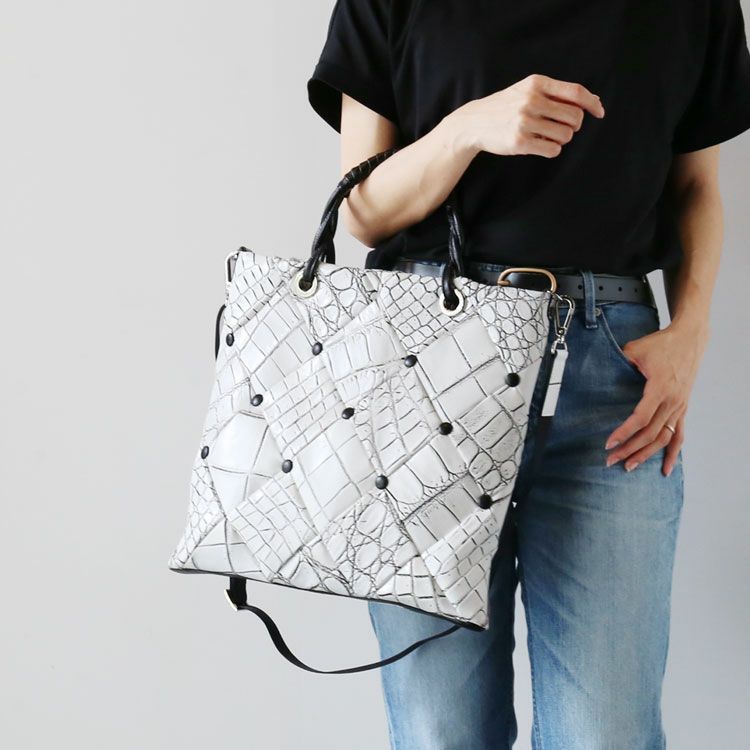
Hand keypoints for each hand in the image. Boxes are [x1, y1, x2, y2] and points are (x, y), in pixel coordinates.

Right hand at [448, 73, 605, 158]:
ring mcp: (524, 122)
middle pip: (574, 116)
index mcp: (536, 84)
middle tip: (563, 127)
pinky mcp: (519, 142)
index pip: (575, 92)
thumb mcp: (527, 90)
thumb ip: (556, 93)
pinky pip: (553, 150)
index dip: (592, 103)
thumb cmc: (505, 107)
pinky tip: (540, 145)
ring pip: (566, 135)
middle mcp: (531, 100)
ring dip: (562, 139)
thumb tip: (592, 101)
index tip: (599, 112)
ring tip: (548, 136)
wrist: (474, 123)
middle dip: (573, 125)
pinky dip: (552, 149)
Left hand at [604, 319, 708, 475]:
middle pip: (650, 433)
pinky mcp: (683, 408)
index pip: (641, 418)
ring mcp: (679, 406)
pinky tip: (666, 469)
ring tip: (629, 466)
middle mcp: (672, 401)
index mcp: (660, 387)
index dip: (624, 432)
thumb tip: (599, 371)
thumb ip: (619, 362)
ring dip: (646, 454)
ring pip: (664, 438)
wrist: (690, 339)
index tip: (609, 443)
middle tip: (610, 460)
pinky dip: (673, 453)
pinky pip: (679, 435)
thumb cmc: (661, 344)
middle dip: (629, 449)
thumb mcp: (636, 349)